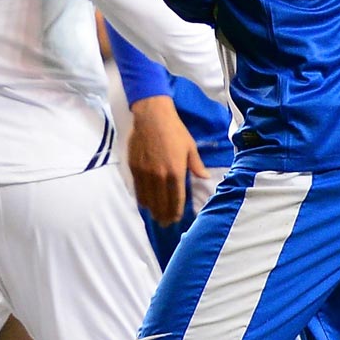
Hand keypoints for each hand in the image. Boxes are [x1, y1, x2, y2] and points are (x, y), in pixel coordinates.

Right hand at [128, 96, 205, 226]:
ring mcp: (145, 173)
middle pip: (161, 203)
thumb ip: (196, 165)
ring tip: (156, 217)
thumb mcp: (190, 147)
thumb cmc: (174, 130)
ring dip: (152, 210)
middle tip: (165, 223)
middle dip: (163, 215)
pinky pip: (138, 190)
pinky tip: (145, 204)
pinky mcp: (134, 168)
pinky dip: (142, 199)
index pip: (176, 199)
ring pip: (148, 199)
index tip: (175, 219)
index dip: (175, 211)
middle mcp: (159, 176)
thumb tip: (205, 177)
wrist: (152, 116)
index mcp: (175, 172)